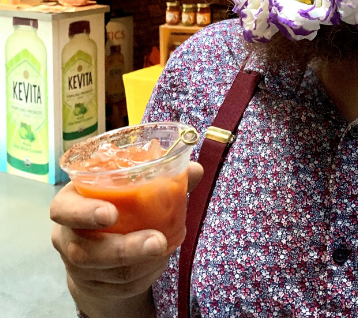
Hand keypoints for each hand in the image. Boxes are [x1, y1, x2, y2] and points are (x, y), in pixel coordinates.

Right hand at [50, 162, 202, 315]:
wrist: (103, 240)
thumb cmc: (118, 203)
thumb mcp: (132, 185)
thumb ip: (163, 176)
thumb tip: (195, 170)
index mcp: (71, 202)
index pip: (64, 209)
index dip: (84, 212)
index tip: (111, 213)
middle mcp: (67, 236)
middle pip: (86, 251)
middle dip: (126, 249)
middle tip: (158, 241)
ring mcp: (77, 266)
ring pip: (106, 273)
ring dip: (142, 264)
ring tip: (166, 247)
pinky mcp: (93, 287)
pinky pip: (120, 287)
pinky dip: (145, 275)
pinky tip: (159, 262)